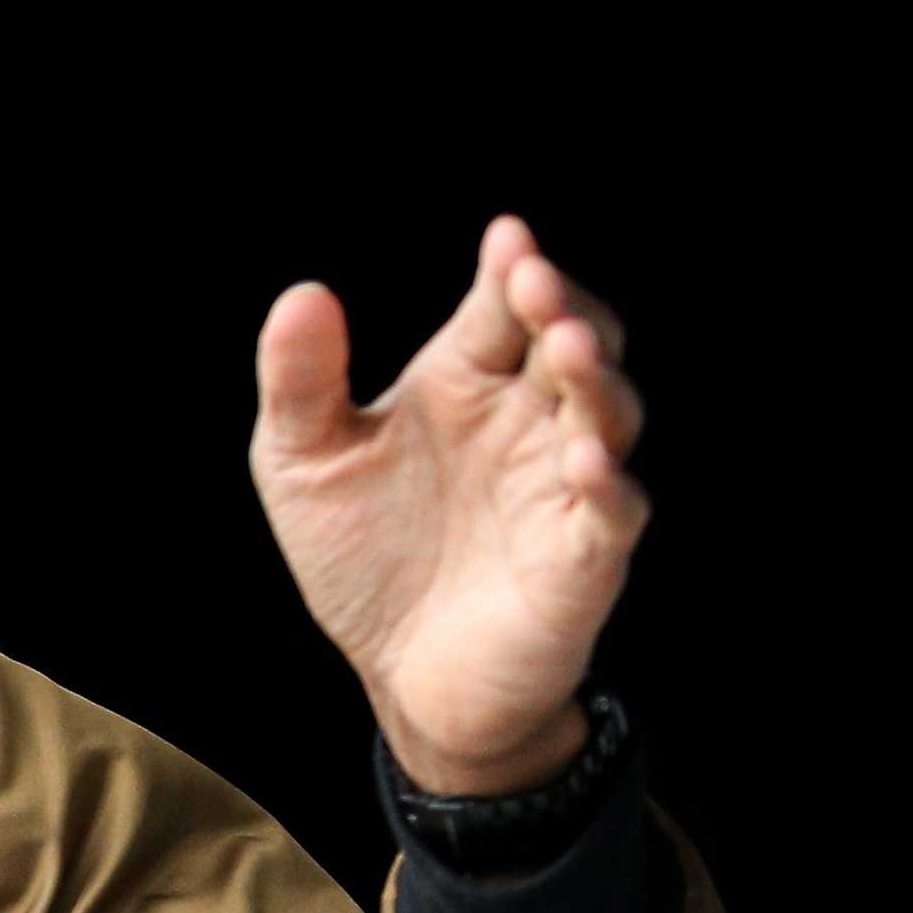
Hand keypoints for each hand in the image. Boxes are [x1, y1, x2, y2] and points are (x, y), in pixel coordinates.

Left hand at [249, 216, 647, 795]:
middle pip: (575, 340)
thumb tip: (303, 293)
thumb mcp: (304, 465)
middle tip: (535, 280)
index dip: (512, 268)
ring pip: (607, 414)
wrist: (402, 676)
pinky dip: (605, 485)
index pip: (502, 306)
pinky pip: (611, 513)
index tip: (506, 236)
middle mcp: (527, 421)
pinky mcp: (584, 560)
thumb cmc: (366, 557)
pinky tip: (583, 463)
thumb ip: (301, 383)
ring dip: (594, 378)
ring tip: (566, 345)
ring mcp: (562, 486)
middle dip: (564, 307)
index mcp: (467, 381)